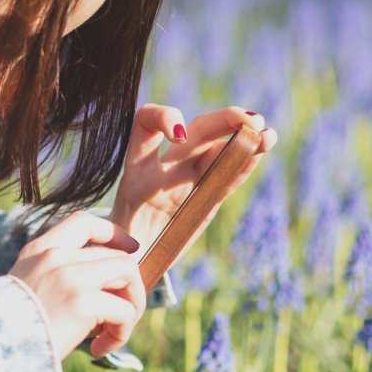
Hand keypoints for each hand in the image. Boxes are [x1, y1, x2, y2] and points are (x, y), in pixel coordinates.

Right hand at [9, 211, 145, 358]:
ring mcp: (70, 276)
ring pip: (128, 274)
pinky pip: (125, 311)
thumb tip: (100, 289)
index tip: (129, 249)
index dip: (113, 232)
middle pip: (117, 256)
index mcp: (38, 250)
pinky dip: (120, 333)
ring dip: (131, 306)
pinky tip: (97, 349)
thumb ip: (54, 277)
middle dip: (128, 288)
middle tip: (116, 318)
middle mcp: (55, 256)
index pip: (83, 221)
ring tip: (113, 332)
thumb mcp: (24, 288)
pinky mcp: (83, 301)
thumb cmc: (6, 326)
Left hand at [109, 105, 277, 258]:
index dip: (162, 117)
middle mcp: (165, 166)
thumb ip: (114, 229)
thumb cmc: (116, 242)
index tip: (178, 137)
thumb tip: (104, 238)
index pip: (145, 122)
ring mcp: (188, 178)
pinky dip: (245, 163)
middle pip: (197, 131)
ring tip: (267, 135)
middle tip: (252, 122)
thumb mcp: (112, 234)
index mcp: (136, 169)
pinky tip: (262, 148)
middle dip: (224, 121)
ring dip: (244, 139)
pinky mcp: (207, 195)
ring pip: (218, 150)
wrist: (132, 254)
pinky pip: (228, 176)